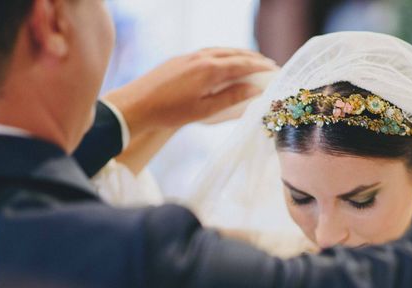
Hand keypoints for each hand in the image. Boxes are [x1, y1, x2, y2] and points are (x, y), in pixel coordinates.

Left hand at [103, 48, 277, 137]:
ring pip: (221, 50)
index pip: (243, 63)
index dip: (261, 67)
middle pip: (234, 53)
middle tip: (269, 65)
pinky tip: (225, 63)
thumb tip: (254, 89)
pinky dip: (223, 55)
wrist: (136, 105)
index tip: (275, 70)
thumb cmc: (170, 112)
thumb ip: (231, 97)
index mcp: (210, 70)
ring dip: (239, 54)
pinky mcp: (181, 59)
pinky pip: (209, 52)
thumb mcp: (205, 110)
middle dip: (253, 58)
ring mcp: (190, 56)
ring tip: (251, 62)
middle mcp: (201, 57)